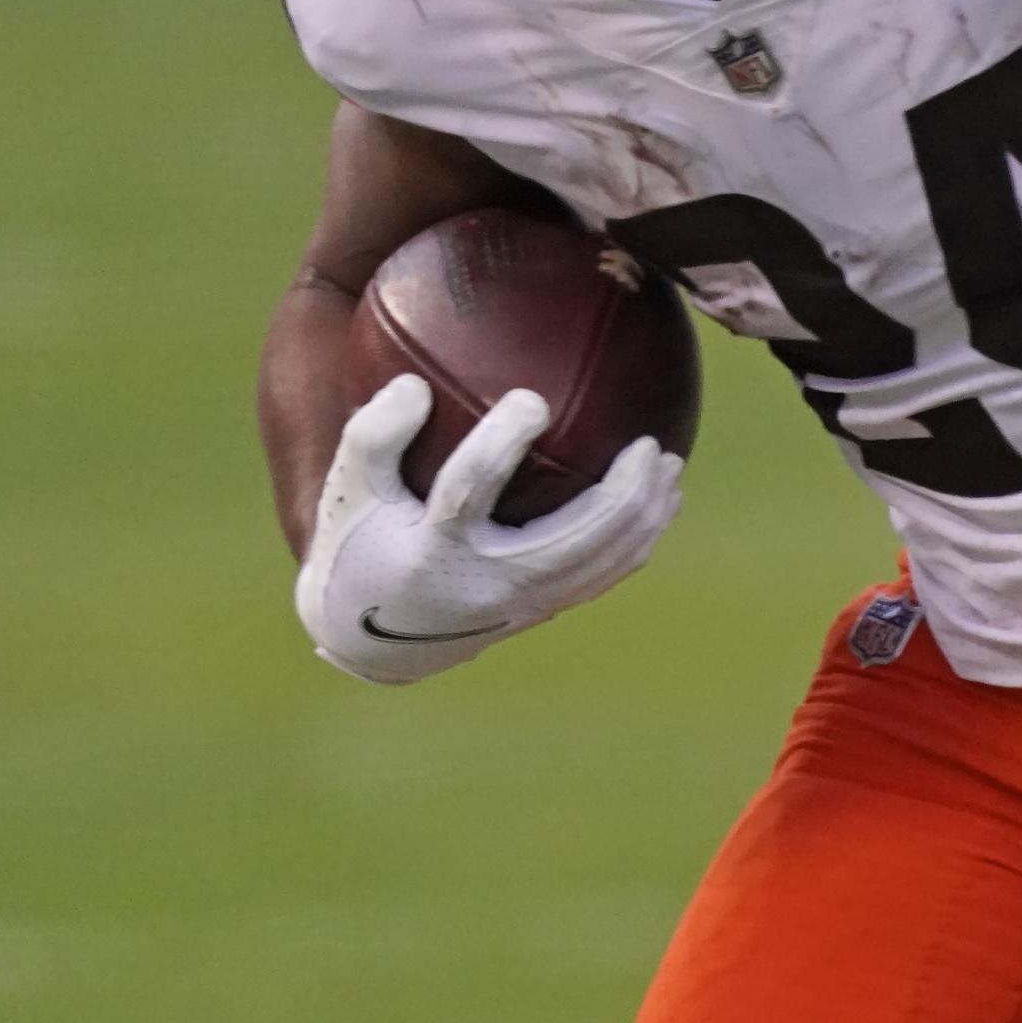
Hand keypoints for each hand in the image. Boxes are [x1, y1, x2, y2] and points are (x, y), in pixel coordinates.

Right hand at [293, 375, 684, 683]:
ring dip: (644, 517)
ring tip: (671, 467)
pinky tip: (658, 504)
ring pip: (602, 564)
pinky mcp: (541, 612)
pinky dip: (637, 540)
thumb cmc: (361, 545)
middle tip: (650, 444)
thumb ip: (374, 436)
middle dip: (620, 495)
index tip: (532, 398)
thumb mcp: (350, 491)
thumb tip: (415, 384)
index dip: (501, 444)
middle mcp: (486, 584)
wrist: (372, 639)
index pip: (470, 492)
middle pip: (572, 543)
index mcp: (433, 550)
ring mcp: (521, 606)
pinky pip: (604, 577)